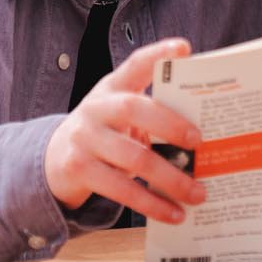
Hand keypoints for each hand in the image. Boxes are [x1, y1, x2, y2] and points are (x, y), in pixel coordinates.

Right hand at [44, 38, 205, 222]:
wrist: (54, 160)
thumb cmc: (105, 134)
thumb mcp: (119, 115)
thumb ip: (151, 114)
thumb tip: (207, 136)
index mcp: (112, 88)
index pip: (135, 64)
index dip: (158, 53)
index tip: (184, 48)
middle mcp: (95, 108)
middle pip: (133, 108)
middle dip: (170, 124)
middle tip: (199, 142)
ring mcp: (84, 139)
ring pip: (133, 157)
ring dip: (170, 178)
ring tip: (198, 193)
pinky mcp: (80, 170)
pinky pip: (121, 190)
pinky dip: (152, 203)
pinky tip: (174, 214)